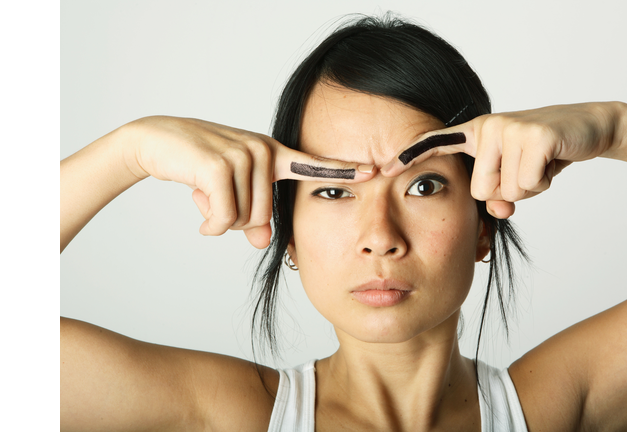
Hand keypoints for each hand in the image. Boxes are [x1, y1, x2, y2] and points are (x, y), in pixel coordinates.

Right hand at [123, 116, 375, 247]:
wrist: (154, 142)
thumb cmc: (197, 166)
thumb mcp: (231, 194)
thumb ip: (254, 218)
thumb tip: (265, 243)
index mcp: (272, 154)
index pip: (313, 164)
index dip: (344, 170)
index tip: (375, 170)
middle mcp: (263, 151)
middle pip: (265, 217)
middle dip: (238, 221)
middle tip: (215, 200)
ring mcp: (244, 154)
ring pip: (245, 220)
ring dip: (220, 220)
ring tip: (204, 193)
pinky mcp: (221, 164)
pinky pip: (225, 218)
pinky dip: (211, 223)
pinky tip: (198, 209)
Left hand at [381, 103, 618, 217]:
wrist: (588, 127)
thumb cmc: (543, 154)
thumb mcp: (514, 175)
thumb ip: (497, 195)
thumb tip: (496, 211)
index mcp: (477, 133)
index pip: (437, 142)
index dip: (412, 156)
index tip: (385, 168)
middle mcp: (488, 127)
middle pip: (480, 191)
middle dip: (506, 191)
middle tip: (527, 167)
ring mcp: (509, 128)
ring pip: (506, 191)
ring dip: (529, 187)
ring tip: (540, 162)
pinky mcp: (534, 136)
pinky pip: (527, 185)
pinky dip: (544, 182)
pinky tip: (552, 161)